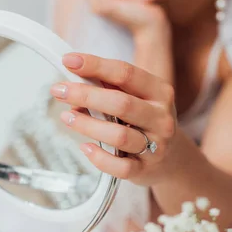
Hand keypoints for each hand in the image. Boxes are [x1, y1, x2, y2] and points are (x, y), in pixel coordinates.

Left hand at [50, 53, 177, 185]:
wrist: (172, 157)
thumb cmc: (145, 119)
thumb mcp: (137, 97)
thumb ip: (110, 86)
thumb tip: (73, 77)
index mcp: (159, 92)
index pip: (126, 73)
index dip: (96, 65)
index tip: (68, 61)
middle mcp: (161, 118)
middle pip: (122, 103)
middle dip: (86, 95)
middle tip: (58, 91)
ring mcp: (156, 146)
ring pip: (119, 136)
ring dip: (88, 125)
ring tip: (66, 117)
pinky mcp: (145, 170)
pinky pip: (121, 167)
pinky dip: (100, 158)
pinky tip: (84, 147)